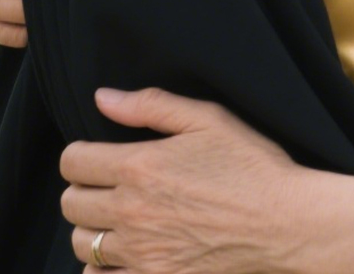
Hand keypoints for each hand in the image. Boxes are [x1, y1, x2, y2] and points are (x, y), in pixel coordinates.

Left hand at [60, 88, 308, 273]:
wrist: (282, 221)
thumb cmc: (251, 164)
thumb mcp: (209, 119)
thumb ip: (151, 105)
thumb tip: (102, 97)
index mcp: (140, 166)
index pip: (73, 162)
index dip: (79, 154)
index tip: (95, 155)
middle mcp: (130, 211)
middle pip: (70, 204)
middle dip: (84, 190)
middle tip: (110, 185)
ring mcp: (138, 252)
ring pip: (81, 243)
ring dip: (93, 228)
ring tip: (121, 218)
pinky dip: (103, 267)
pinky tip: (127, 253)